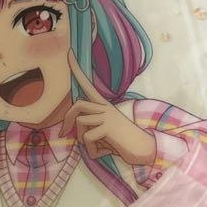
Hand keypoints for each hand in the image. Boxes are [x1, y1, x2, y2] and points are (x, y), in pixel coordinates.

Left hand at [62, 50, 155, 165]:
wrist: (143, 150)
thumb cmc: (122, 142)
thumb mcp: (104, 131)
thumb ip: (89, 127)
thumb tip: (70, 131)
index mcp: (104, 106)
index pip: (88, 85)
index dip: (78, 70)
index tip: (70, 53)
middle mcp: (105, 108)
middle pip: (78, 105)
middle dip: (67, 120)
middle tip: (62, 134)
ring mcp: (107, 116)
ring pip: (81, 124)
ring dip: (83, 141)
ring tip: (97, 147)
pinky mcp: (108, 127)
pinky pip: (87, 138)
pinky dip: (92, 151)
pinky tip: (103, 153)